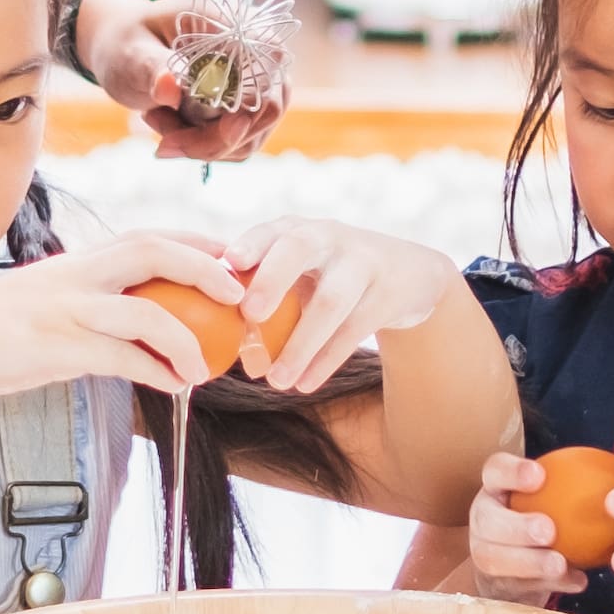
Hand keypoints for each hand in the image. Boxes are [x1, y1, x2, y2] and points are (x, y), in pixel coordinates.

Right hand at [0, 230, 234, 407]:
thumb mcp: (44, 305)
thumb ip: (87, 309)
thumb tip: (129, 333)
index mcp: (75, 263)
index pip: (145, 237)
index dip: (193, 243)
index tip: (228, 258)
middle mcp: (76, 276)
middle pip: (154, 252)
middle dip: (204, 268)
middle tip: (238, 295)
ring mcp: (67, 310)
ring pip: (148, 312)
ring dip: (187, 340)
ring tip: (206, 366)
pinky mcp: (58, 347)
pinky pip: (123, 358)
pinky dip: (156, 372)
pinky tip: (173, 386)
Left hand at [78, 0, 286, 161]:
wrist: (128, 48)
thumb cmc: (130, 42)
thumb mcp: (131, 51)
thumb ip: (152, 67)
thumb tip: (169, 88)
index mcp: (237, 26)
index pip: (264, 79)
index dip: (243, 115)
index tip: (204, 137)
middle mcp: (260, 52)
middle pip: (264, 113)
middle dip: (211, 139)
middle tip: (163, 141)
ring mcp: (260, 82)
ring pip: (248, 137)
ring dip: (200, 143)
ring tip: (157, 117)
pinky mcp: (249, 108)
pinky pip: (236, 143)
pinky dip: (201, 145)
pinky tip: (169, 123)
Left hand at [219, 215, 455, 393]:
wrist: (408, 274)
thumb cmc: (331, 273)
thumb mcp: (303, 267)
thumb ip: (261, 286)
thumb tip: (205, 329)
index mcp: (299, 230)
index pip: (272, 230)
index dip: (251, 243)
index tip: (229, 262)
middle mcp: (330, 238)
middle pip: (299, 249)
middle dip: (273, 279)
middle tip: (250, 313)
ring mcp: (362, 264)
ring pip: (331, 302)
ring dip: (301, 343)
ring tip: (276, 381)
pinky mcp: (387, 296)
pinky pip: (354, 331)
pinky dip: (326, 360)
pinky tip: (305, 383)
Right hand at [457, 452, 570, 603]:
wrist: (515, 565)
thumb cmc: (541, 517)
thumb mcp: (552, 497)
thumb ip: (575, 485)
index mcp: (495, 489)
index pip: (495, 470)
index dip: (512, 472)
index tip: (540, 475)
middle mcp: (483, 519)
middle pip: (486, 521)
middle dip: (515, 526)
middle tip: (547, 530)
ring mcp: (484, 554)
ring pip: (494, 560)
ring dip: (530, 563)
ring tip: (559, 564)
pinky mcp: (495, 586)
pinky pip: (517, 587)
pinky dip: (549, 585)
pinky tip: (576, 581)